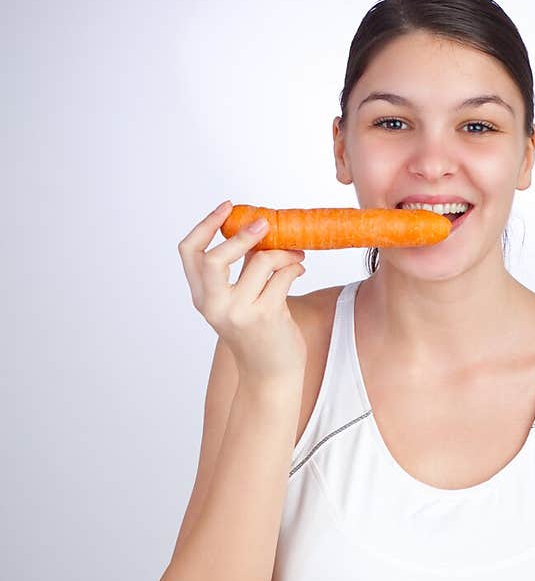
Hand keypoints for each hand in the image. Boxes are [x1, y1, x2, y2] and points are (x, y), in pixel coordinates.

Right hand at [178, 200, 307, 383]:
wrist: (271, 372)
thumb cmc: (258, 332)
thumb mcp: (239, 300)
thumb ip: (240, 269)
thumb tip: (257, 229)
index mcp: (202, 296)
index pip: (189, 252)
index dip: (205, 225)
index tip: (227, 208)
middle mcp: (214, 305)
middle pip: (214, 258)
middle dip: (242, 235)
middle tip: (265, 223)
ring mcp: (239, 312)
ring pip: (260, 262)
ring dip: (283, 253)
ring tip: (294, 256)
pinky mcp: (266, 316)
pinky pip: (283, 275)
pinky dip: (295, 267)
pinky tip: (298, 270)